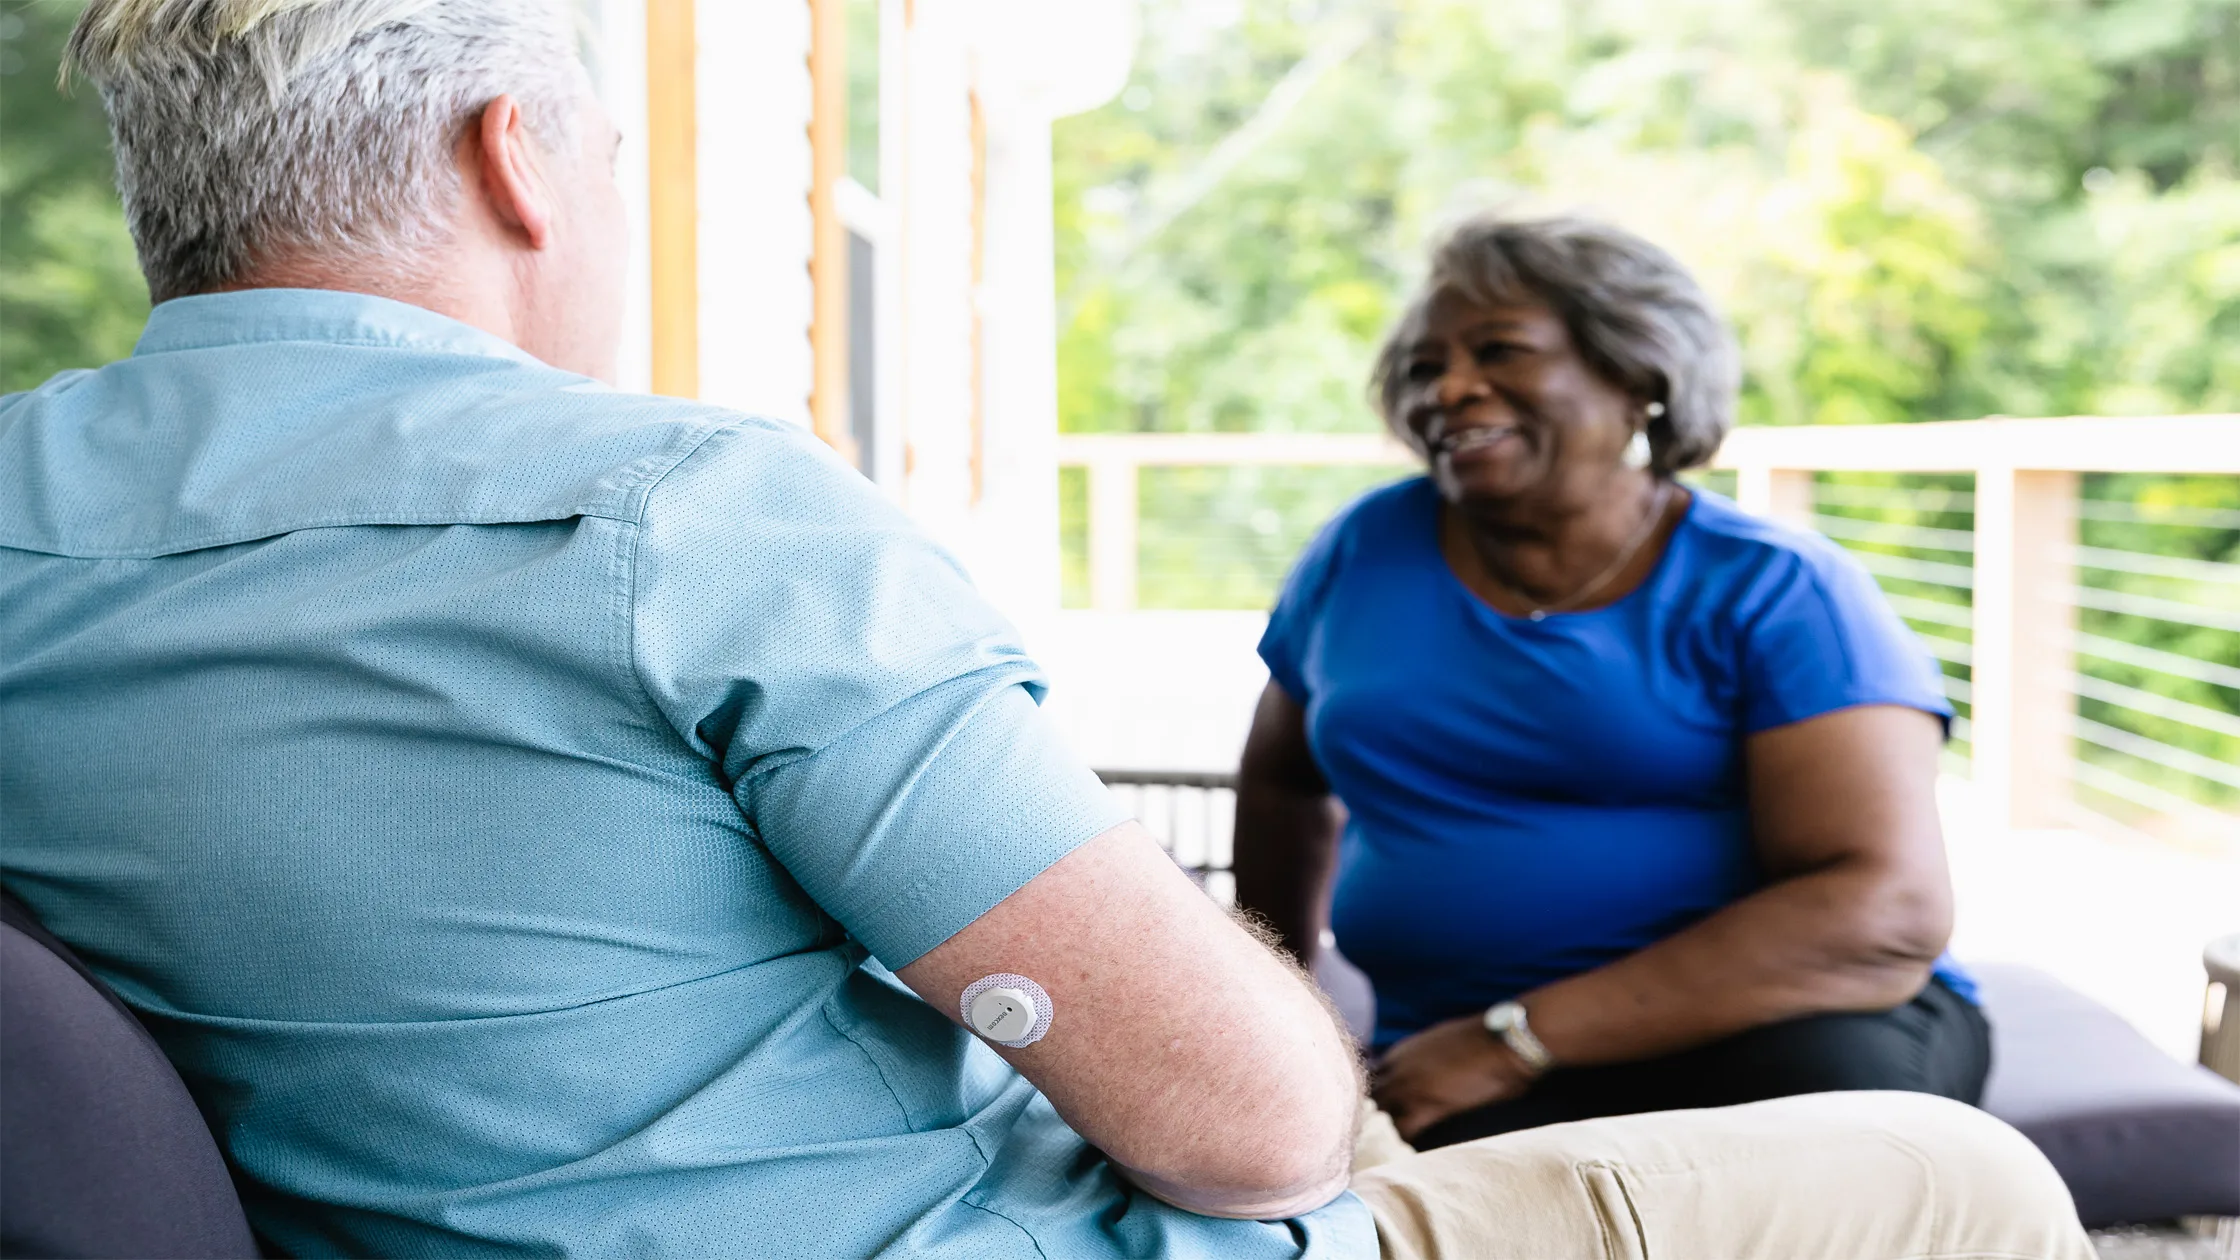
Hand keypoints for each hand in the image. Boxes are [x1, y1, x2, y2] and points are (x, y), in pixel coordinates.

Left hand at [1371, 1013, 1540, 1141]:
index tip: (1367, 1120)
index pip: (1366, 1081)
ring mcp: (1410, 1085)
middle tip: (1364, 1142)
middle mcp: (1397, 1067)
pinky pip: (1402, 1131)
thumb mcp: (1439, 1042)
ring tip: (1379, 1154)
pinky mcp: (1429, 1104)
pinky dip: (1400, 1145)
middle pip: (1366, 1100)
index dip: (1367, 1103)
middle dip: (1364, 1120)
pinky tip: (1401, 1158)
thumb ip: (1420, 1059)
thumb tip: (1421, 1077)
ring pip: (1378, 1116)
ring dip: (1378, 1134)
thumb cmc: (1480, 1041)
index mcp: (1399, 1052)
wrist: (1504, 1040)